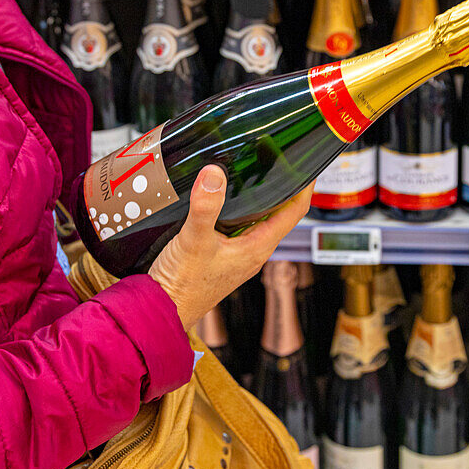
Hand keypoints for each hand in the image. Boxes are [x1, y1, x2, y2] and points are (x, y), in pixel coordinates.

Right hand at [148, 165, 313, 333]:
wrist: (162, 310)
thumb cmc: (182, 287)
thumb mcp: (194, 241)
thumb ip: (205, 206)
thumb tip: (214, 175)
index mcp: (258, 247)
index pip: (294, 211)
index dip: (304, 186)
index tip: (306, 165)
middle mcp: (253, 250)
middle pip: (280, 212)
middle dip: (282, 185)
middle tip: (277, 157)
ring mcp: (239, 253)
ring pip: (258, 218)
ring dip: (260, 196)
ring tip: (254, 169)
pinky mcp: (223, 254)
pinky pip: (239, 225)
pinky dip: (238, 207)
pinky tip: (224, 197)